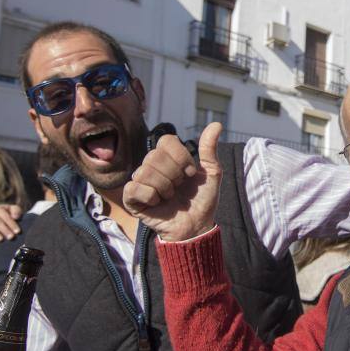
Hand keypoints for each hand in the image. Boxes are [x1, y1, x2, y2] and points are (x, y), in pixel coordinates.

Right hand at [124, 122, 222, 241]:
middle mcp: (151, 166)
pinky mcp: (132, 198)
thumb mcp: (211, 173)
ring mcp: (140, 181)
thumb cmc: (202, 200)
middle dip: (175, 175)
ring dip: (165, 187)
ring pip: (145, 171)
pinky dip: (151, 196)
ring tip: (170, 197)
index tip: (191, 173)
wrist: (197, 226)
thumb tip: (217, 124)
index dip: (182, 158)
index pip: (167, 140)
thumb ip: (209, 149)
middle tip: (179, 188)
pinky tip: (158, 203)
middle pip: (155, 156)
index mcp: (168, 157)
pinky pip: (135, 187)